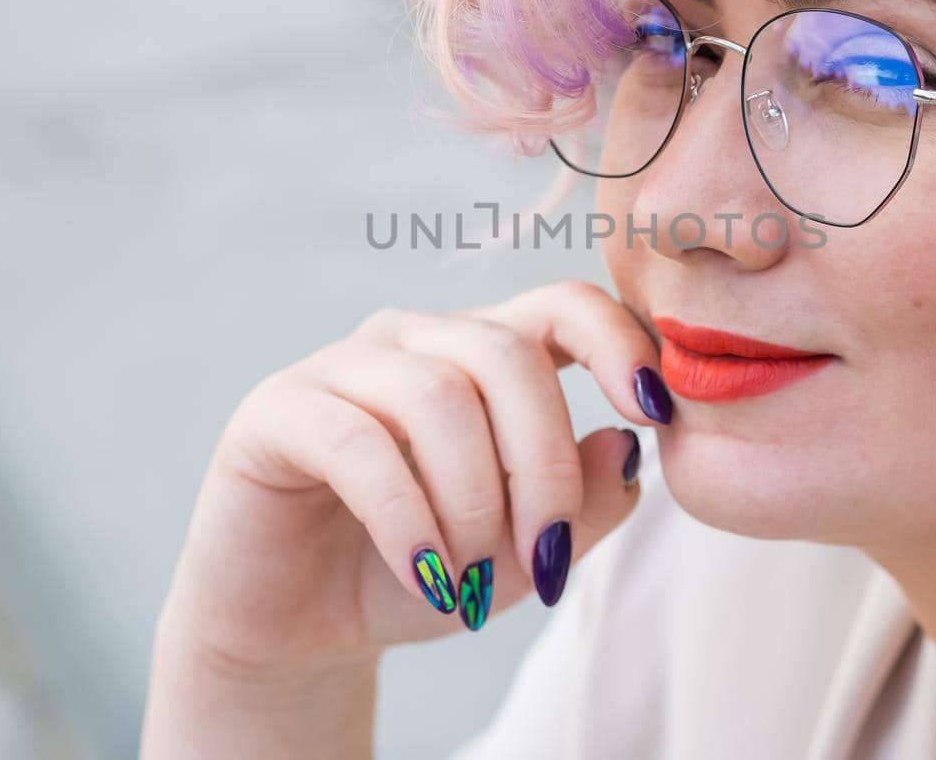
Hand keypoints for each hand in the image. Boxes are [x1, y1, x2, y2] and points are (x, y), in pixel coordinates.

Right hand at [151, 279, 669, 679]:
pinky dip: (408, 518)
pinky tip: (429, 574)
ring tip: (473, 579)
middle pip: (508, 354)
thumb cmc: (422, 571)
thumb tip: (627, 444)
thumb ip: (583, 503)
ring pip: (440, 397)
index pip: (564, 305)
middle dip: (544, 464)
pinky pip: (359, 442)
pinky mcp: (280, 409)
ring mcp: (343, 365)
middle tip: (545, 557)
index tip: (655, 414)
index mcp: (485, 355)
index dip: (619, 344)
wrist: (300, 630)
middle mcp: (416, 342)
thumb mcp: (522, 555)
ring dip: (474, 501)